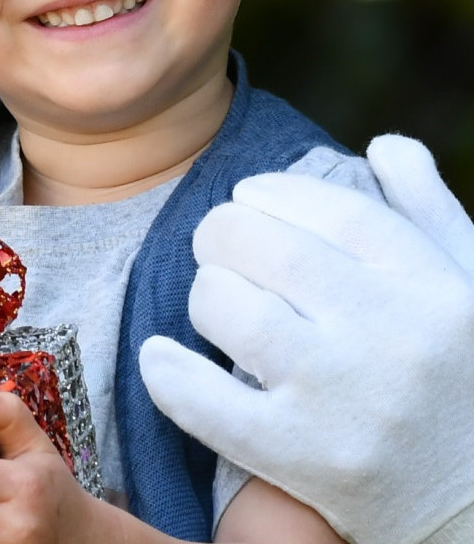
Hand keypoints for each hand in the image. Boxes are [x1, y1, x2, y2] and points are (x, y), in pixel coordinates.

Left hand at [140, 135, 473, 543]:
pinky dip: (168, 373)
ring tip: (219, 307)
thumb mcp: (471, 290)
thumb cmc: (466, 381)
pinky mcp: (305, 460)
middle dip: (223, 235)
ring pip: (229, 310)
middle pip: (263, 248)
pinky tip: (164, 359)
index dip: (273, 192)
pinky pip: (205, 402)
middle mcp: (395, 337)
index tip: (251, 198)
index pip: (331, 209)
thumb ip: (431, 214)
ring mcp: (347, 401)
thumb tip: (384, 146)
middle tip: (221, 249)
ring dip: (206, 297)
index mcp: (436, 288)